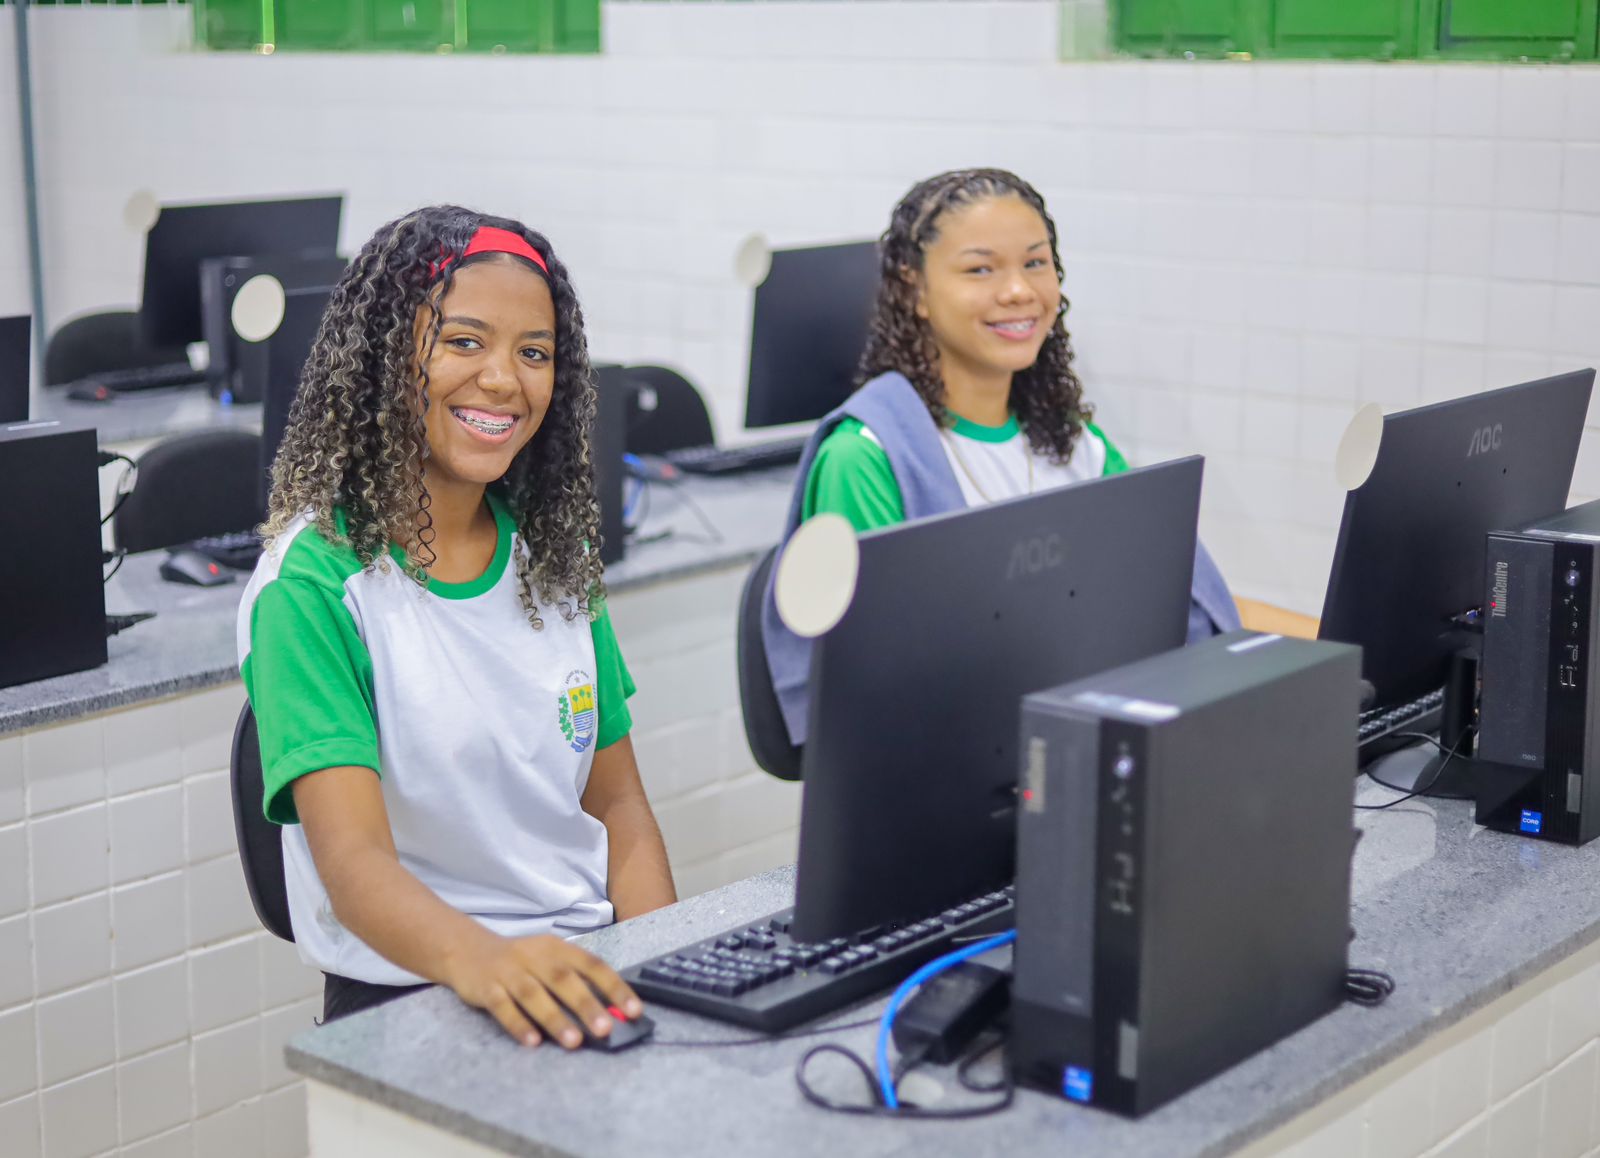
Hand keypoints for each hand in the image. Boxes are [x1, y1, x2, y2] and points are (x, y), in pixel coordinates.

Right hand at [445, 932, 643, 1048]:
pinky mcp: (485, 987)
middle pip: (564, 979)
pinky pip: (502, 1006)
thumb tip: (611, 1012)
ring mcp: (509, 971)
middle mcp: (535, 955)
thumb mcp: (548, 962)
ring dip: (555, 1018)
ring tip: (574, 1041)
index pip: (592, 965)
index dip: (614, 987)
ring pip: (533, 994)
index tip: (634, 1010)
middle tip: (606, 1029)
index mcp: (557, 948)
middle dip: (587, 1005)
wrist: (467, 949)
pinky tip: (532, 1041)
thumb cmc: (520, 962)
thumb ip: (576, 983)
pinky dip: (518, 1023)